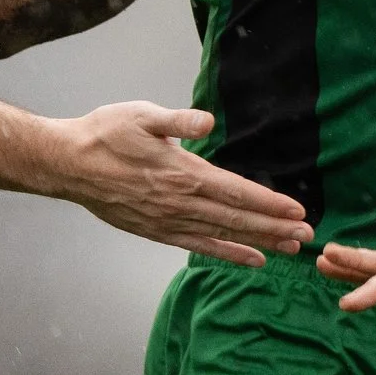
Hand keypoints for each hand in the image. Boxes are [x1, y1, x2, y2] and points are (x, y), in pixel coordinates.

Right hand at [66, 102, 313, 264]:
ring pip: (223, 236)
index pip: (237, 193)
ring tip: (289, 249)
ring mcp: (168, 221)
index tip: (298, 211)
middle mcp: (179, 203)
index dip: (269, 204)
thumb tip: (208, 121)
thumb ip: (177, 120)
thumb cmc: (105, 134)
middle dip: (275, 228)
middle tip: (308, 236)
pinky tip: (250, 259)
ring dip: (258, 243)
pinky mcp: (156, 231)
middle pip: (237, 220)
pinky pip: (199, 246)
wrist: (67, 164)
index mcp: (182, 173)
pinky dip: (227, 254)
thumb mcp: (141, 115)